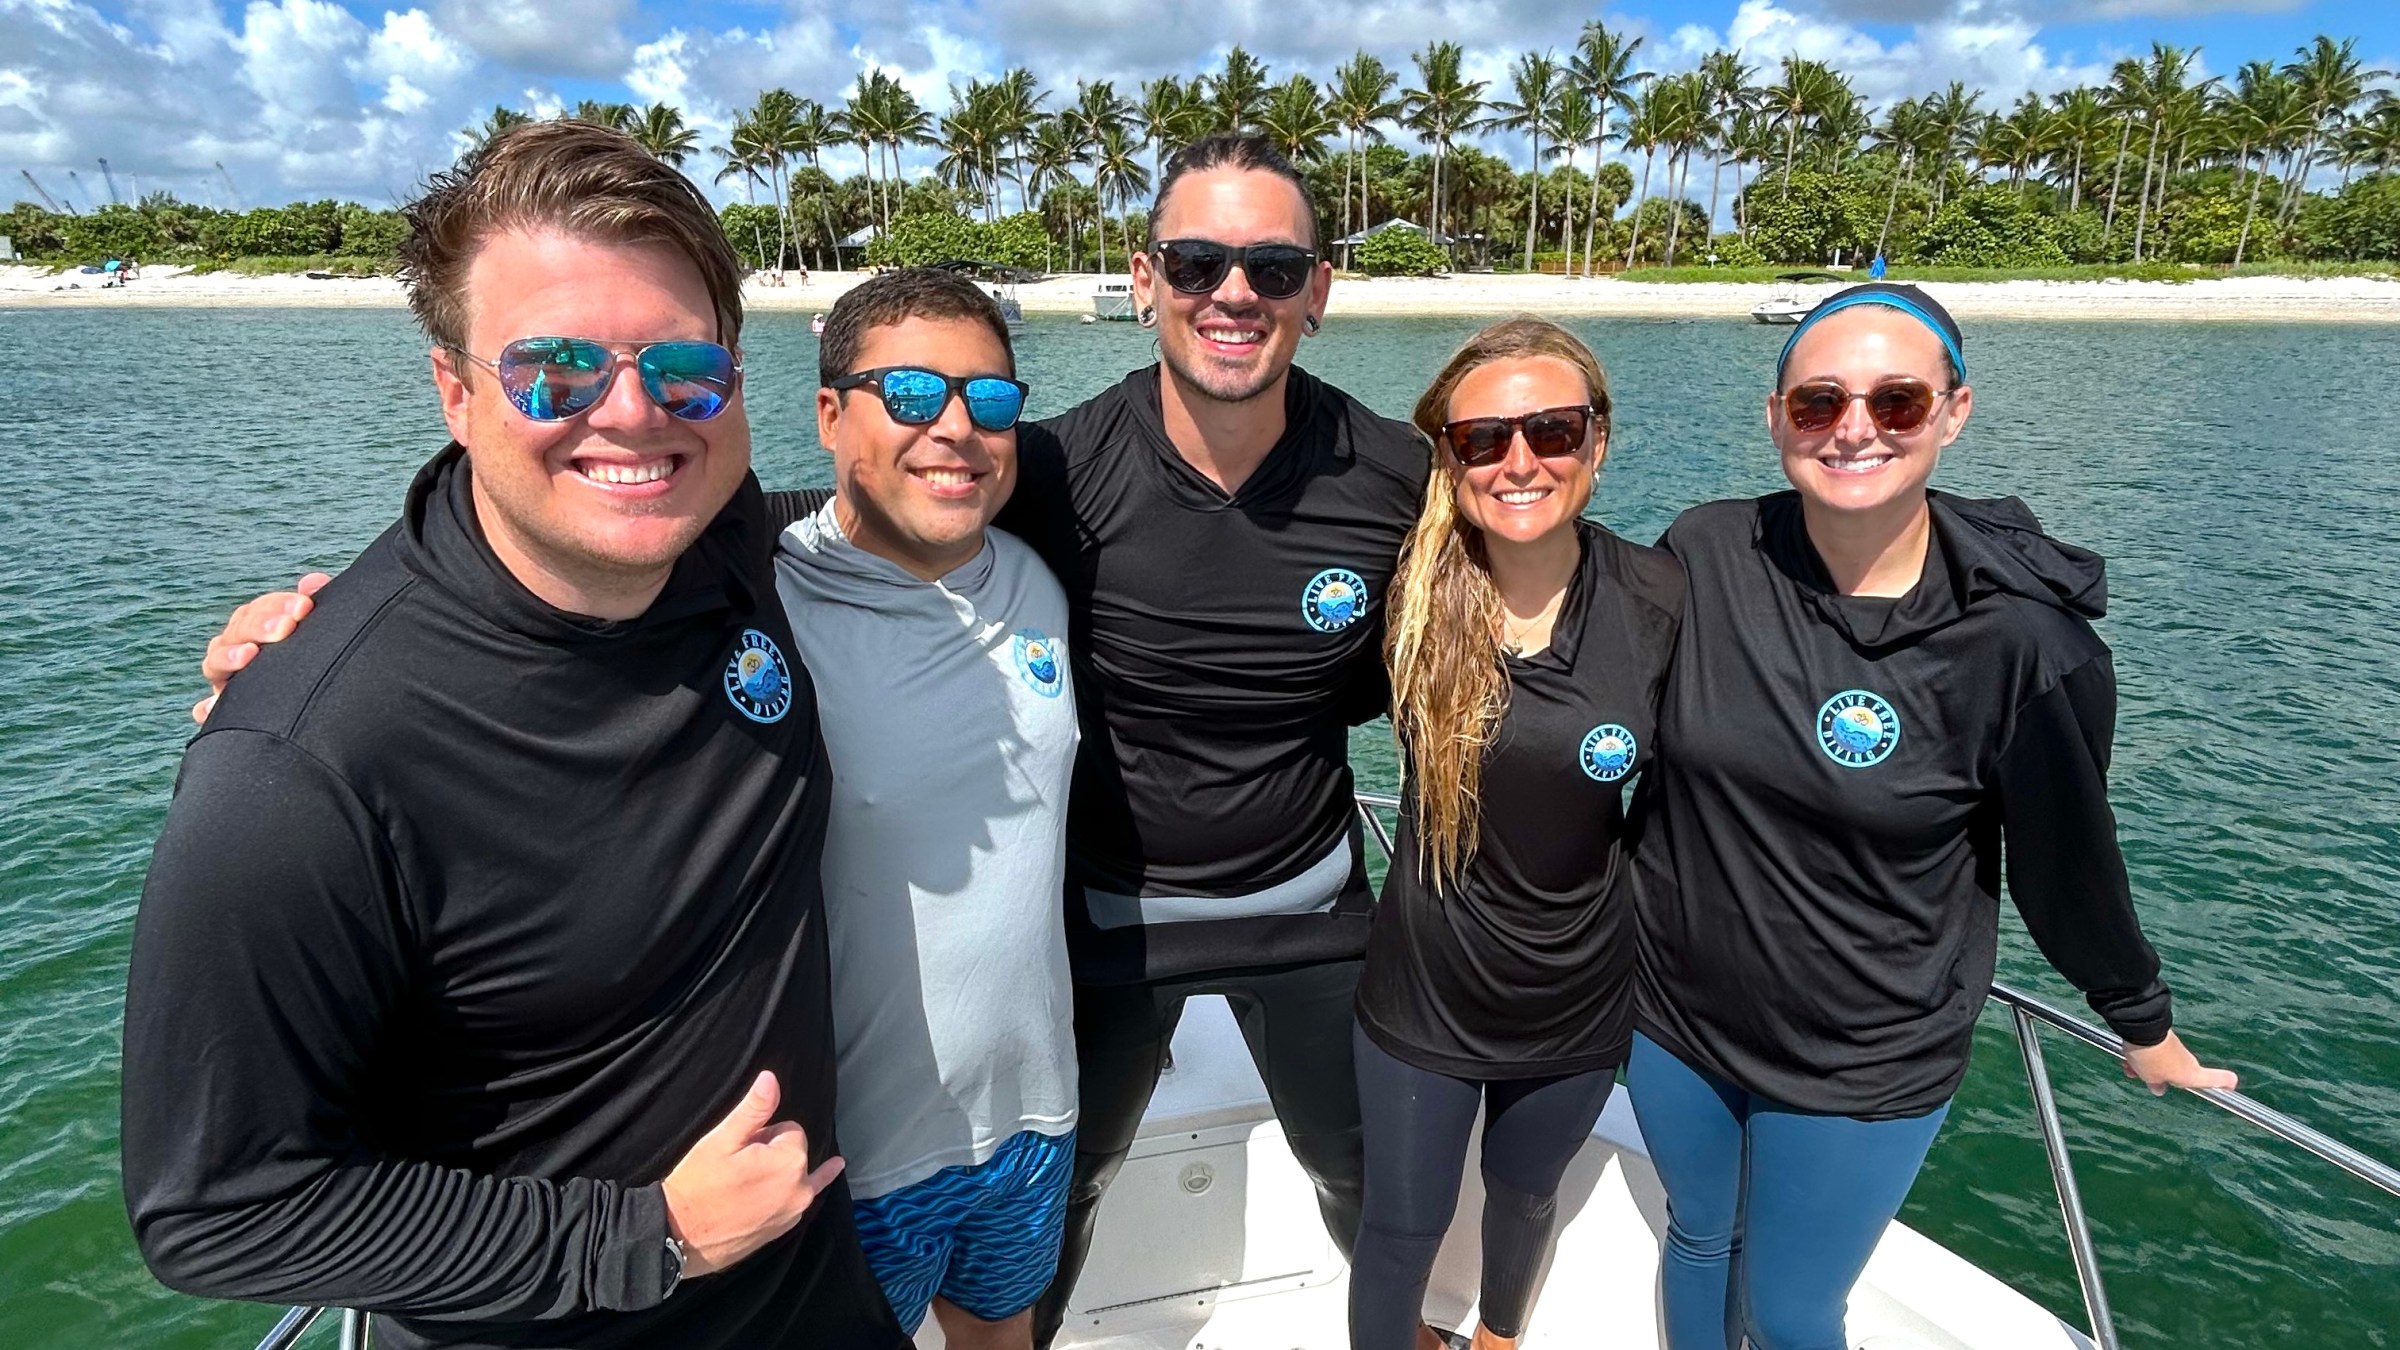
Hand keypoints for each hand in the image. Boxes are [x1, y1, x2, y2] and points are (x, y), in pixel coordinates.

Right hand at [192, 573, 331, 722]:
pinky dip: (206, 709)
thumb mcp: (324, 631)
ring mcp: (228, 680)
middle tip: (287, 627)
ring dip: (228, 657)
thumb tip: (312, 582)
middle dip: (259, 626)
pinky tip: (207, 710)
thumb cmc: (322, 658)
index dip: (277, 605)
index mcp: (259, 630)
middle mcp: (238, 651)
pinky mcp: (225, 710)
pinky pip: (209, 711)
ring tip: (249, 655)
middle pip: (237, 631)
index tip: (304, 606)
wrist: (328, 708)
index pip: (258, 610)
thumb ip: (318, 604)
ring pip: (216, 662)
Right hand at [660, 1071, 843, 1277]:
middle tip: (735, 1168)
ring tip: (748, 1181)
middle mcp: (801, 1189)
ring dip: (778, 1170)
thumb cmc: (698, 1185)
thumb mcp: (722, 1140)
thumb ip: (753, 1109)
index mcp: (790, 1162)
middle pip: (792, 1151)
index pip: (788, 1129)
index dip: (762, 1135)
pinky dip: (802, 1186)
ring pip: (794, 1173)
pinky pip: (800, 1198)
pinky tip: (834, 1167)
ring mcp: (794, 1212)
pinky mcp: (785, 1228)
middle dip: (769, 1152)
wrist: (680, 1236)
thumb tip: (771, 1078)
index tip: (739, 1151)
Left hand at [2122, 1030, 2238, 1096]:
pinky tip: (2126, 1058)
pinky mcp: (2163, 1039)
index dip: (2224, 1081)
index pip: (2216, 1078)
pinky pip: (2154, 1053)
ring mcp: (2175, 1049)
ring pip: (2161, 1064)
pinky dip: (2142, 1057)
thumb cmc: (2153, 1058)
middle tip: (2142, 1077)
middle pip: (2177, 1074)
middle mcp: (2187, 1061)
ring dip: (2145, 1068)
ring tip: (2130, 1067)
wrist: (2143, 1029)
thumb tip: (2159, 1089)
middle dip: (2158, 1078)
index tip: (2232, 1084)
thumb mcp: (2152, 1077)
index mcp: (2192, 1074)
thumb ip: (2157, 1084)